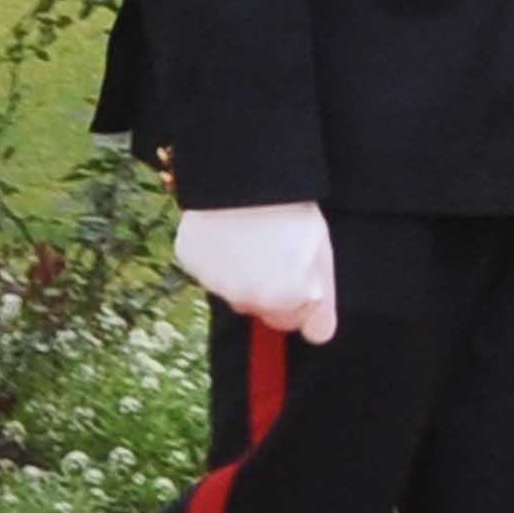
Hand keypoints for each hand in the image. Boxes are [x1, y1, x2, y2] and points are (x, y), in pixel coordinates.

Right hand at [172, 201, 339, 344]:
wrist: (244, 175)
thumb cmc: (289, 212)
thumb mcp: (320, 256)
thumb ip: (323, 304)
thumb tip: (317, 336)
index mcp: (282, 300)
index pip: (291, 322)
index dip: (299, 296)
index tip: (300, 270)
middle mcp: (246, 299)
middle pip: (259, 308)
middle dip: (269, 289)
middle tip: (274, 251)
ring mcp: (214, 282)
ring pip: (232, 289)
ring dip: (241, 272)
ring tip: (250, 235)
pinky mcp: (190, 262)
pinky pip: (205, 269)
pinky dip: (215, 256)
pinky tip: (227, 231)